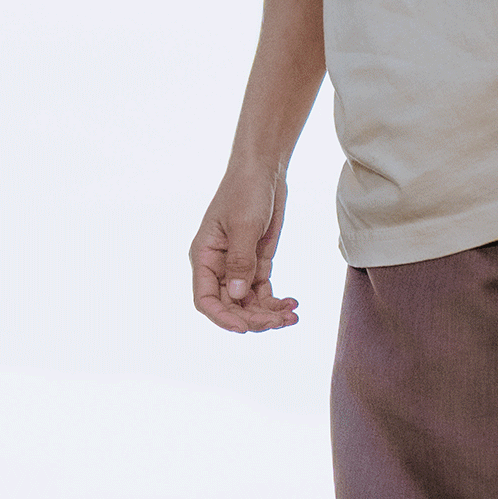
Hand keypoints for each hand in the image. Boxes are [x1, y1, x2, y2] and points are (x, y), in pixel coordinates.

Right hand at [191, 162, 299, 332]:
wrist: (263, 170)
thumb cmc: (245, 190)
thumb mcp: (243, 225)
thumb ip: (241, 261)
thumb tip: (238, 296)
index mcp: (205, 257)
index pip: (205, 300)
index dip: (222, 318)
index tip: (244, 328)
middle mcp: (219, 267)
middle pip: (231, 306)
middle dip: (253, 318)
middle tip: (279, 322)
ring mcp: (239, 266)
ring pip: (249, 303)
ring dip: (268, 314)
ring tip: (292, 317)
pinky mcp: (257, 262)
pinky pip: (263, 291)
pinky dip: (276, 302)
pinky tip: (292, 305)